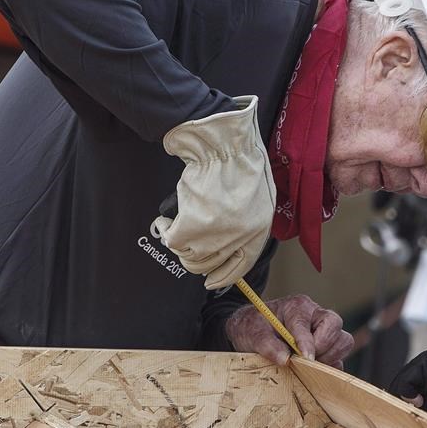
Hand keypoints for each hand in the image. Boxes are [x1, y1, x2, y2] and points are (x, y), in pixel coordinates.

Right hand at [152, 96, 275, 289]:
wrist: (224, 145)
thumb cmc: (242, 162)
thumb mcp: (259, 196)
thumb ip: (249, 222)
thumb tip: (232, 241)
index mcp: (259, 230)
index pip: (241, 266)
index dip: (224, 276)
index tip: (211, 282)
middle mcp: (239, 238)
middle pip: (211, 264)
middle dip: (196, 260)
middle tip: (187, 247)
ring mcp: (216, 235)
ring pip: (190, 257)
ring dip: (180, 245)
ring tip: (176, 228)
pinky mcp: (192, 227)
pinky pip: (174, 241)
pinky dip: (167, 230)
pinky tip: (167, 220)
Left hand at [226, 295, 353, 367]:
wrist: (250, 331)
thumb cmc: (252, 328)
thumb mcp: (251, 333)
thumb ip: (266, 344)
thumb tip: (284, 359)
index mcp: (297, 307)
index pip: (309, 323)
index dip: (308, 342)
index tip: (306, 358)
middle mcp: (315, 315)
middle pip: (335, 325)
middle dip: (324, 347)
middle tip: (306, 361)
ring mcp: (324, 331)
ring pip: (344, 340)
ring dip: (330, 357)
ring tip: (308, 367)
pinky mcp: (327, 348)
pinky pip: (340, 358)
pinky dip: (331, 368)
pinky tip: (313, 373)